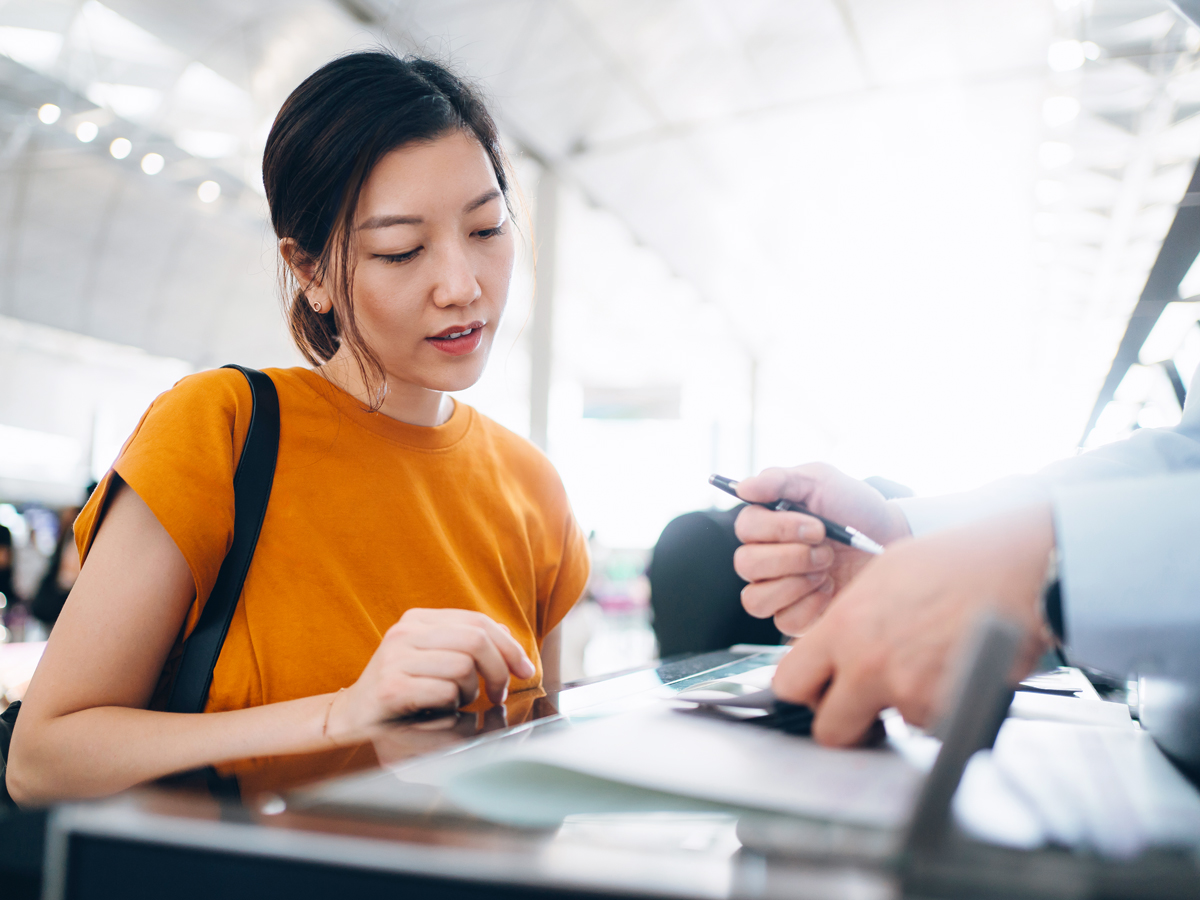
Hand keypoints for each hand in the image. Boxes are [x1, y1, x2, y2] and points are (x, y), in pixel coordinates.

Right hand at [327, 608, 535, 742]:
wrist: (353, 716)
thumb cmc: (400, 687)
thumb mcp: (432, 657)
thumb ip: (465, 642)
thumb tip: (505, 633)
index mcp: (418, 620)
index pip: (478, 621)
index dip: (509, 645)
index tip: (524, 668)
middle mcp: (405, 633)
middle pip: (476, 641)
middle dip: (499, 670)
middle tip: (499, 693)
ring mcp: (395, 659)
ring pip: (463, 667)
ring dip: (471, 692)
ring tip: (458, 701)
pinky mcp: (391, 688)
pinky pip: (445, 692)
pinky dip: (452, 706)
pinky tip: (440, 710)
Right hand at [733, 464, 911, 634]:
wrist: (891, 540)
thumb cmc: (855, 508)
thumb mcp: (822, 481)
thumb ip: (780, 480)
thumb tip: (742, 487)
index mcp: (766, 523)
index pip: (746, 528)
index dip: (778, 529)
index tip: (817, 527)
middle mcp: (764, 557)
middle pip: (746, 565)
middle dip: (792, 557)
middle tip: (827, 550)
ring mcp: (777, 589)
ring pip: (755, 599)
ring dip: (795, 583)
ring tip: (826, 569)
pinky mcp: (796, 616)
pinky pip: (785, 621)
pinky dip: (810, 605)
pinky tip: (829, 588)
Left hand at [772, 504, 1055, 745]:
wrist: (1016, 568)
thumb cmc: (955, 564)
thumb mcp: (879, 578)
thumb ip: (847, 622)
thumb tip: (831, 650)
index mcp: (842, 628)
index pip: (789, 683)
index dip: (805, 692)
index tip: (820, 691)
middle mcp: (867, 665)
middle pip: (829, 731)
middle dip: (846, 723)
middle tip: (865, 707)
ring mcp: (908, 692)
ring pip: (890, 727)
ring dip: (904, 709)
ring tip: (930, 667)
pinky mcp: (947, 710)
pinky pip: (932, 726)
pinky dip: (941, 709)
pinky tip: (954, 672)